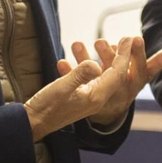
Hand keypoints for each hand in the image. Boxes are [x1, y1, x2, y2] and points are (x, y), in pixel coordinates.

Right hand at [26, 37, 161, 140]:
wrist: (33, 123)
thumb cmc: (45, 107)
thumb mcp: (62, 87)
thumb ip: (80, 74)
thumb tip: (96, 64)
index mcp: (96, 97)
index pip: (116, 73)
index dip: (123, 55)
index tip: (127, 39)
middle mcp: (97, 99)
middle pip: (115, 75)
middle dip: (122, 57)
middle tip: (126, 39)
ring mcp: (90, 99)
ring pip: (105, 77)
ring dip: (109, 60)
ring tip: (111, 45)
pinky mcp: (81, 98)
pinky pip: (94, 80)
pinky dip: (96, 67)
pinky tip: (91, 57)